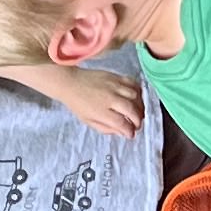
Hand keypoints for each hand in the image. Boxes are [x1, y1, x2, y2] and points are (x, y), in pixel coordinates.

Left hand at [6, 59, 144, 135]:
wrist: (70, 82)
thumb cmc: (78, 104)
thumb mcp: (89, 121)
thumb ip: (107, 129)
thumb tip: (123, 133)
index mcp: (101, 112)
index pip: (122, 123)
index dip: (130, 131)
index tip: (131, 134)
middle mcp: (109, 98)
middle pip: (132, 110)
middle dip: (138, 120)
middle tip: (137, 125)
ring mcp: (114, 86)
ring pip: (135, 97)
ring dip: (140, 107)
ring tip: (138, 113)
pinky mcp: (116, 76)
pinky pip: (133, 83)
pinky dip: (138, 92)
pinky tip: (136, 98)